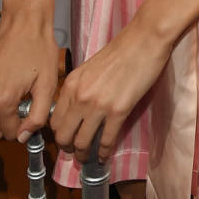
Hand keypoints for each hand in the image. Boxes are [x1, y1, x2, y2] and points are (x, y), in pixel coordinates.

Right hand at [0, 0, 59, 144]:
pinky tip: (2, 94)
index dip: (23, 128)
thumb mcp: (47, 85)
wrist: (24, 24)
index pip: (9, 134)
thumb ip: (38, 115)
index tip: (30, 115)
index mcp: (2, 99)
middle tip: (18, 114)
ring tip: (10, 105)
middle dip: (4, 130)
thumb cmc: (38, 49)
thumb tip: (25, 136)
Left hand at [51, 17, 172, 162]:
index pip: (54, 120)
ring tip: (89, 158)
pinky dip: (104, 152)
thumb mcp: (90, 68)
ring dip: (84, 155)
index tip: (67, 138)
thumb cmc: (122, 50)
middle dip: (68, 148)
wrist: (144, 40)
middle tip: (76, 152)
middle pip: (64, 135)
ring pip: (82, 142)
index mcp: (70, 84)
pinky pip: (106, 139)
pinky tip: (105, 156)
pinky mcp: (118, 110)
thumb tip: (79, 109)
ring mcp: (98, 105)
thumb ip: (80, 88)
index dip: (60, 134)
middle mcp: (79, 97)